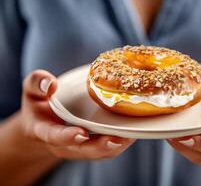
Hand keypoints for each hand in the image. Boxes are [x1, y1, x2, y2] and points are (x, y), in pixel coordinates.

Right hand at [20, 70, 134, 159]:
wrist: (43, 124)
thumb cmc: (39, 106)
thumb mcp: (31, 91)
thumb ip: (36, 83)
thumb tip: (50, 83)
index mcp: (45, 131)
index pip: (54, 136)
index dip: (67, 137)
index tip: (80, 133)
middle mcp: (64, 144)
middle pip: (83, 150)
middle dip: (100, 146)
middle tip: (116, 139)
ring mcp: (79, 148)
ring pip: (99, 153)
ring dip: (116, 146)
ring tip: (132, 135)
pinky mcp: (92, 147)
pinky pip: (107, 149)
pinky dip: (120, 142)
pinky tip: (133, 130)